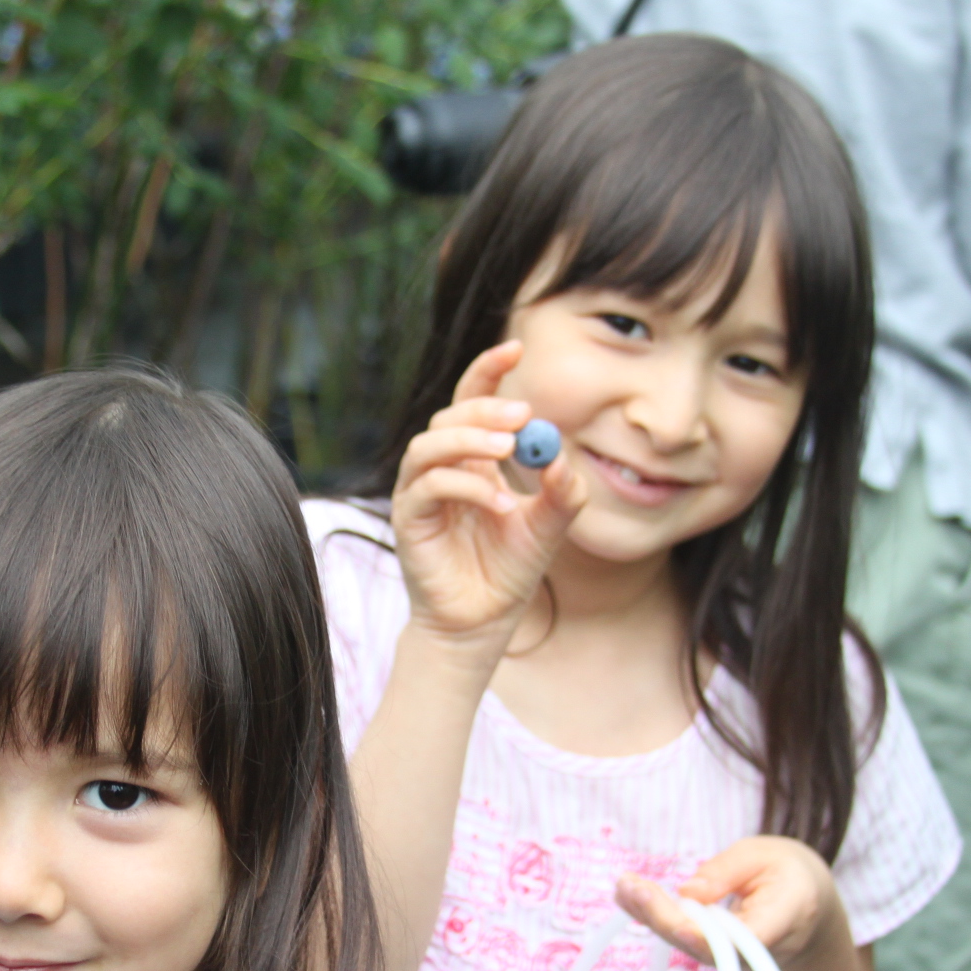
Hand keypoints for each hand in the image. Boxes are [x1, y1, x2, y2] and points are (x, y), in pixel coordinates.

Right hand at [390, 340, 588, 651]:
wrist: (483, 623)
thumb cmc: (509, 571)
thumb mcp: (549, 527)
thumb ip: (561, 493)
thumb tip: (559, 457)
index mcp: (472, 460)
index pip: (471, 401)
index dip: (487, 371)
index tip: (517, 347)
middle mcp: (440, 470)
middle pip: (449, 418)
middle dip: (484, 409)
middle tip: (522, 413)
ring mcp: (420, 494)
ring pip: (428, 446)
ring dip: (469, 442)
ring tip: (509, 452)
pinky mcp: (409, 522)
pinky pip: (427, 488)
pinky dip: (465, 487)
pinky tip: (499, 502)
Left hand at [614, 835, 847, 969]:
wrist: (804, 905)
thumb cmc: (786, 874)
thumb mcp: (763, 856)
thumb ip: (728, 871)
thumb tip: (687, 892)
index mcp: (786, 918)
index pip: (747, 942)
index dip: (711, 939)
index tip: (679, 924)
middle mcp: (760, 952)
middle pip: (708, 946)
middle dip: (664, 918)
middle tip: (631, 886)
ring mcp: (736, 962)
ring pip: (690, 945)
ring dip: (651, 916)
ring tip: (623, 886)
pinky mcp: (717, 956)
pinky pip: (685, 940)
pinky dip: (655, 916)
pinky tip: (628, 895)